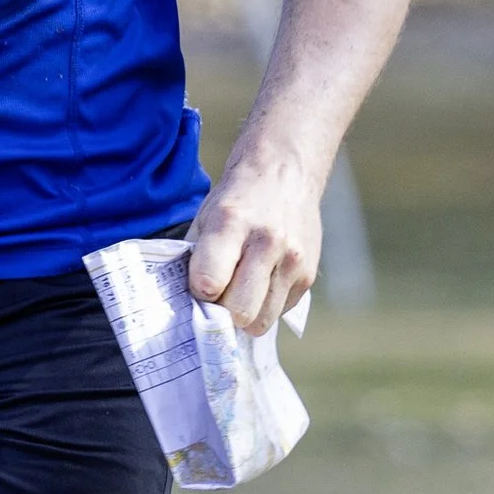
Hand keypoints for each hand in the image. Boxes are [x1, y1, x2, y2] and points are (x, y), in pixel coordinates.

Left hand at [186, 147, 322, 336]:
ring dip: (245, 315)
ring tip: (239, 290)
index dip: (198, 294)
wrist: (286, 172)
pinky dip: (265, 307)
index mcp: (232, 223)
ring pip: (261, 321)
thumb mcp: (206, 216)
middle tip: (217, 296)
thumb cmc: (238, 199)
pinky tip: (260, 283)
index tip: (197, 287)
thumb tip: (184, 304)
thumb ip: (194, 258)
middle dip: (222, 313)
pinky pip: (279, 313)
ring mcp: (293, 261)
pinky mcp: (309, 275)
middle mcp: (267, 242)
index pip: (209, 282)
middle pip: (239, 312)